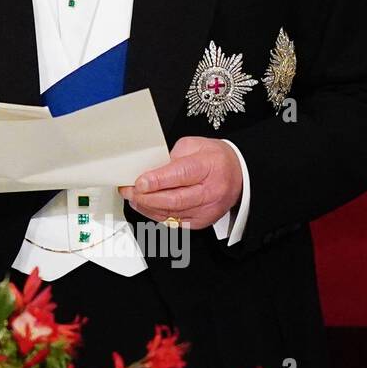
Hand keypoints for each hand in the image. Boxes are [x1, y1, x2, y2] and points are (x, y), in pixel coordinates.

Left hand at [120, 136, 241, 229]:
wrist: (238, 175)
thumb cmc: (214, 158)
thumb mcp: (194, 145)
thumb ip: (171, 156)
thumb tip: (148, 170)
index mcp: (208, 167)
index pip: (181, 175)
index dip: (157, 180)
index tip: (139, 182)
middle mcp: (210, 191)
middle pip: (174, 199)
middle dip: (146, 197)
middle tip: (128, 191)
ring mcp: (207, 210)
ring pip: (172, 213)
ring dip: (147, 207)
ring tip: (132, 198)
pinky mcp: (202, 222)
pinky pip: (175, 222)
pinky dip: (157, 215)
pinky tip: (146, 207)